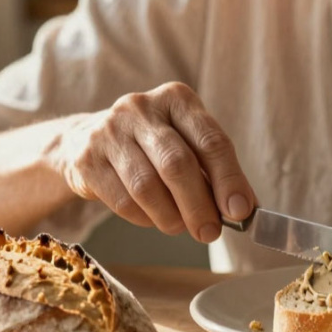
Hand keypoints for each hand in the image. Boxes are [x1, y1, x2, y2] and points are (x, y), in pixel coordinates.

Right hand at [48, 82, 255, 242]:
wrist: (87, 140)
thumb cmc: (153, 146)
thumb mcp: (187, 144)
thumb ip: (215, 172)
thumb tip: (245, 210)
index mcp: (177, 99)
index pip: (210, 141)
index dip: (229, 179)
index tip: (241, 211)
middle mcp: (141, 108)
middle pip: (177, 164)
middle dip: (199, 205)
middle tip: (210, 232)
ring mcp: (109, 131)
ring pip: (147, 186)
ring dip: (170, 216)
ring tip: (180, 227)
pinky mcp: (87, 159)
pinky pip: (122, 200)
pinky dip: (144, 218)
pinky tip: (153, 218)